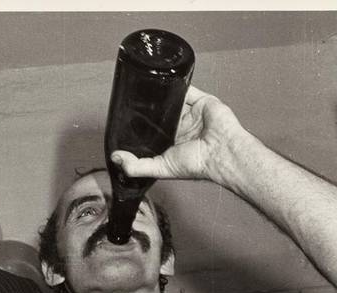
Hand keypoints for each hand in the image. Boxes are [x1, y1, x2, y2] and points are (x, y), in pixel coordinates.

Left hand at [111, 85, 249, 185]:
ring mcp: (191, 114)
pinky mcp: (201, 100)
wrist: (221, 151)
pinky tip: (166, 79)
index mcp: (172, 144)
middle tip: (133, 101)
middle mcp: (181, 128)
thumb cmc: (197, 163)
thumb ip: (137, 166)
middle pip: (161, 114)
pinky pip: (187, 88)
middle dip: (149, 108)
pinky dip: (177, 83)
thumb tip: (116, 159)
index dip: (141, 127)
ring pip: (172, 99)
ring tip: (146, 86)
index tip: (125, 120)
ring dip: (162, 94)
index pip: (152, 132)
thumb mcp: (161, 168)